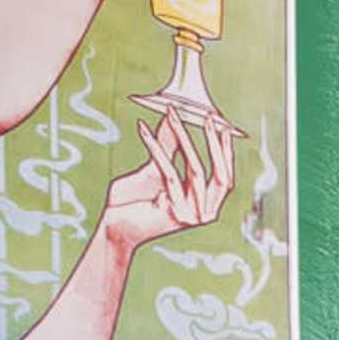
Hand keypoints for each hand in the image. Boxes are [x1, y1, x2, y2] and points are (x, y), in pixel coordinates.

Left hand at [99, 104, 233, 251]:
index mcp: (206, 206)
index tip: (221, 125)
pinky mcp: (176, 214)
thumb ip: (168, 150)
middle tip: (205, 117)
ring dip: (184, 137)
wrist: (114, 226)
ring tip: (172, 113)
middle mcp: (205, 213)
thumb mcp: (153, 171)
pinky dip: (156, 148)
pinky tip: (143, 129)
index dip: (225, 152)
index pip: (223, 177)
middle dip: (213, 143)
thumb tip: (174, 119)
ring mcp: (193, 216)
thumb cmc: (132, 201)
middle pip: (219, 175)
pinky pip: (170, 173)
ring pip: (195, 170)